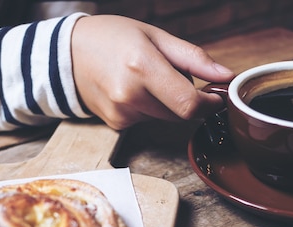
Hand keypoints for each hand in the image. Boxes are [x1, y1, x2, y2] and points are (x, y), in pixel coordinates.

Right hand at [71, 15, 234, 129]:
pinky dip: (150, 108)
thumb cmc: (112, 38)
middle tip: (172, 74)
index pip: (189, 103)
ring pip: (166, 118)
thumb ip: (193, 58)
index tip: (216, 97)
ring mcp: (121, 113)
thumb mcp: (155, 36)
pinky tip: (133, 90)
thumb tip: (225, 76)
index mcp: (142, 66)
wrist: (67, 55)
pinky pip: (148, 120)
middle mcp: (130, 94)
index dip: (210, 104)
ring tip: (146, 78)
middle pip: (181, 113)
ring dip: (168, 103)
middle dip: (187, 98)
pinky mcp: (117, 124)